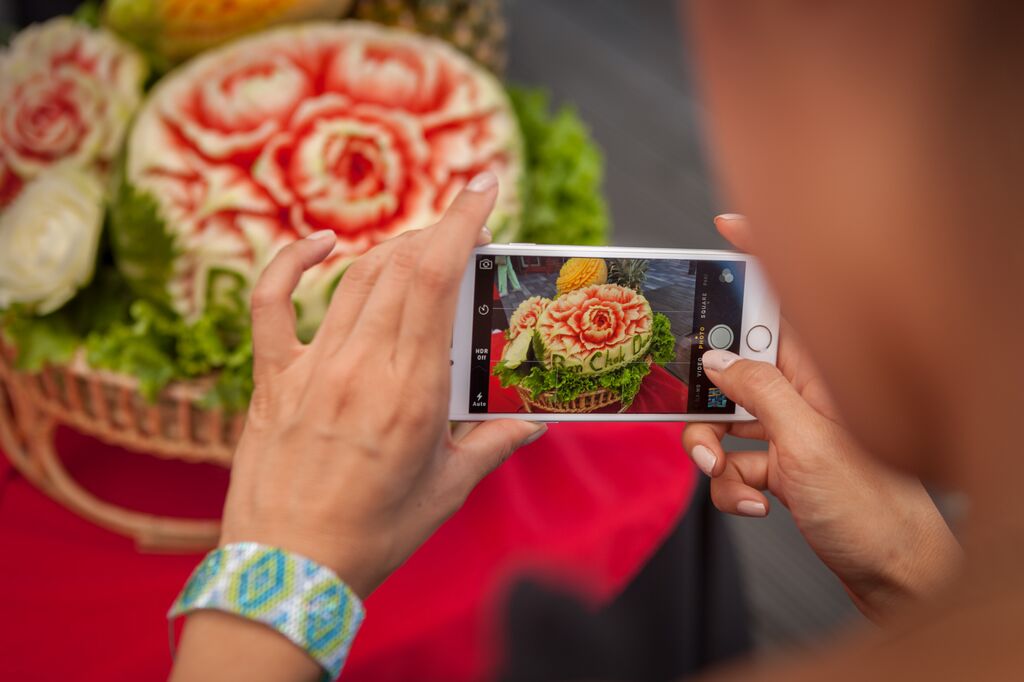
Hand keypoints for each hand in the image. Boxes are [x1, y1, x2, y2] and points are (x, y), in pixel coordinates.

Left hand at [220, 172, 544, 597]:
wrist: (290, 571)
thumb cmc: (375, 535)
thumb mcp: (448, 490)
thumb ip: (494, 444)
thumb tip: (535, 421)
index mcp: (412, 391)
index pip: (436, 278)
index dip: (460, 220)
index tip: (482, 186)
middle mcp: (361, 367)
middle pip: (399, 266)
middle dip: (436, 231)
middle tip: (463, 229)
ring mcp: (312, 368)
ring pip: (353, 278)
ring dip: (390, 250)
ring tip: (419, 246)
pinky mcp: (274, 378)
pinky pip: (273, 302)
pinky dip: (291, 261)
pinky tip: (318, 243)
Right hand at [683, 214, 959, 620]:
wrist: (887, 571)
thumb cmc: (871, 506)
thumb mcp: (808, 443)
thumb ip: (758, 392)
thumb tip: (713, 362)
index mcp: (821, 372)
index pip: (789, 296)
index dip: (760, 255)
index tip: (724, 228)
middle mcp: (802, 393)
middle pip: (733, 364)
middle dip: (704, 395)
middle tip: (701, 416)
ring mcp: (788, 428)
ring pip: (721, 419)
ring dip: (712, 451)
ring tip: (727, 476)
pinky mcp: (776, 463)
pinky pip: (729, 460)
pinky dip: (729, 484)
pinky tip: (753, 503)